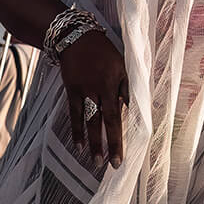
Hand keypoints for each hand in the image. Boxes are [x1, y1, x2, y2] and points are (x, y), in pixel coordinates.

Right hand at [59, 30, 129, 169]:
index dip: (118, 137)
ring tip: (95, 161)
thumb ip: (126, 88)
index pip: (116, 116)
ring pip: (87, 121)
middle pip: (102, 121)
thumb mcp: (121, 65)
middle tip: (111, 165)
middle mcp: (97, 89)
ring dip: (92, 142)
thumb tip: (132, 110)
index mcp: (112, 83)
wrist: (75, 38)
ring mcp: (82, 91)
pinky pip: (73, 114)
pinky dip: (76, 130)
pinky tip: (79, 145)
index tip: (120, 156)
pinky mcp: (71, 91)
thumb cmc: (104, 52)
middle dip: (107, 145)